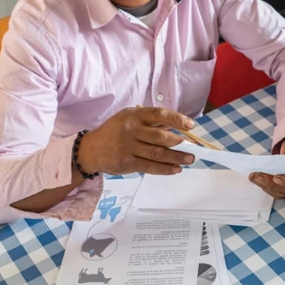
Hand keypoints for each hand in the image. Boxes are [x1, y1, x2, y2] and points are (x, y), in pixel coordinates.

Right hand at [78, 107, 195, 175]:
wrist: (91, 149)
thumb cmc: (116, 131)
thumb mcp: (129, 118)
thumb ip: (151, 122)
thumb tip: (178, 129)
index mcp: (135, 115)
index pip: (159, 114)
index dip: (177, 119)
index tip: (191, 125)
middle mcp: (131, 129)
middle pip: (160, 136)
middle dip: (180, 143)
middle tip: (193, 147)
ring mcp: (128, 147)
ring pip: (158, 153)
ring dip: (177, 157)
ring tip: (190, 159)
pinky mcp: (127, 163)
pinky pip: (150, 167)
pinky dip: (165, 169)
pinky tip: (176, 169)